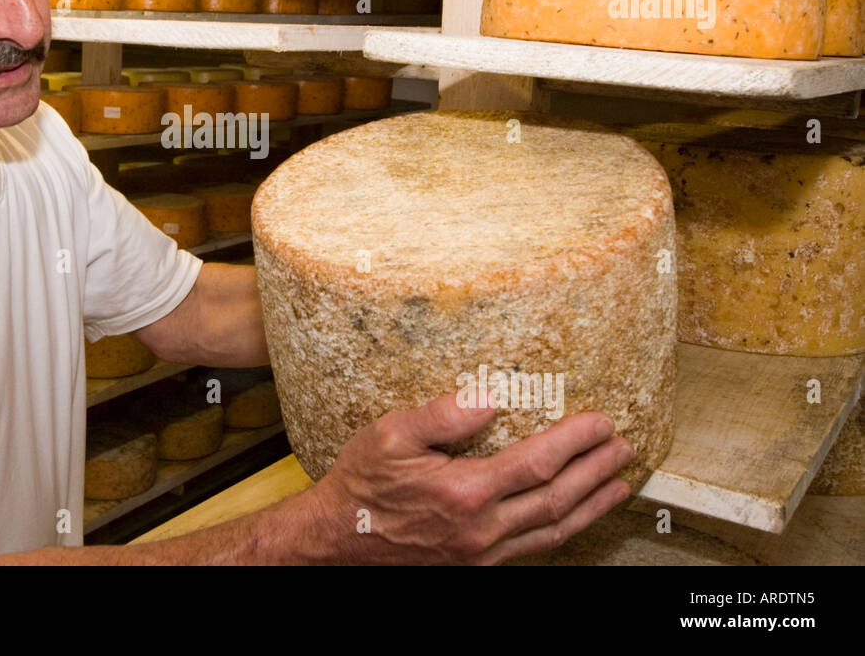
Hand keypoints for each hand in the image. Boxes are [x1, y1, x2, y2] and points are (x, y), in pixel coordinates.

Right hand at [306, 393, 633, 564]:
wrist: (338, 539)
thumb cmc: (362, 482)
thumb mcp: (390, 434)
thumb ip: (443, 414)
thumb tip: (490, 398)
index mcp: (465, 491)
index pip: (538, 461)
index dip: (576, 441)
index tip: (601, 421)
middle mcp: (481, 527)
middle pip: (558, 498)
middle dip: (597, 471)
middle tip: (625, 448)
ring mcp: (482, 552)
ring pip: (554, 530)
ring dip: (593, 505)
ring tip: (620, 483)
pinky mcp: (477, 564)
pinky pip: (534, 548)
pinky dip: (565, 530)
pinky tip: (575, 515)